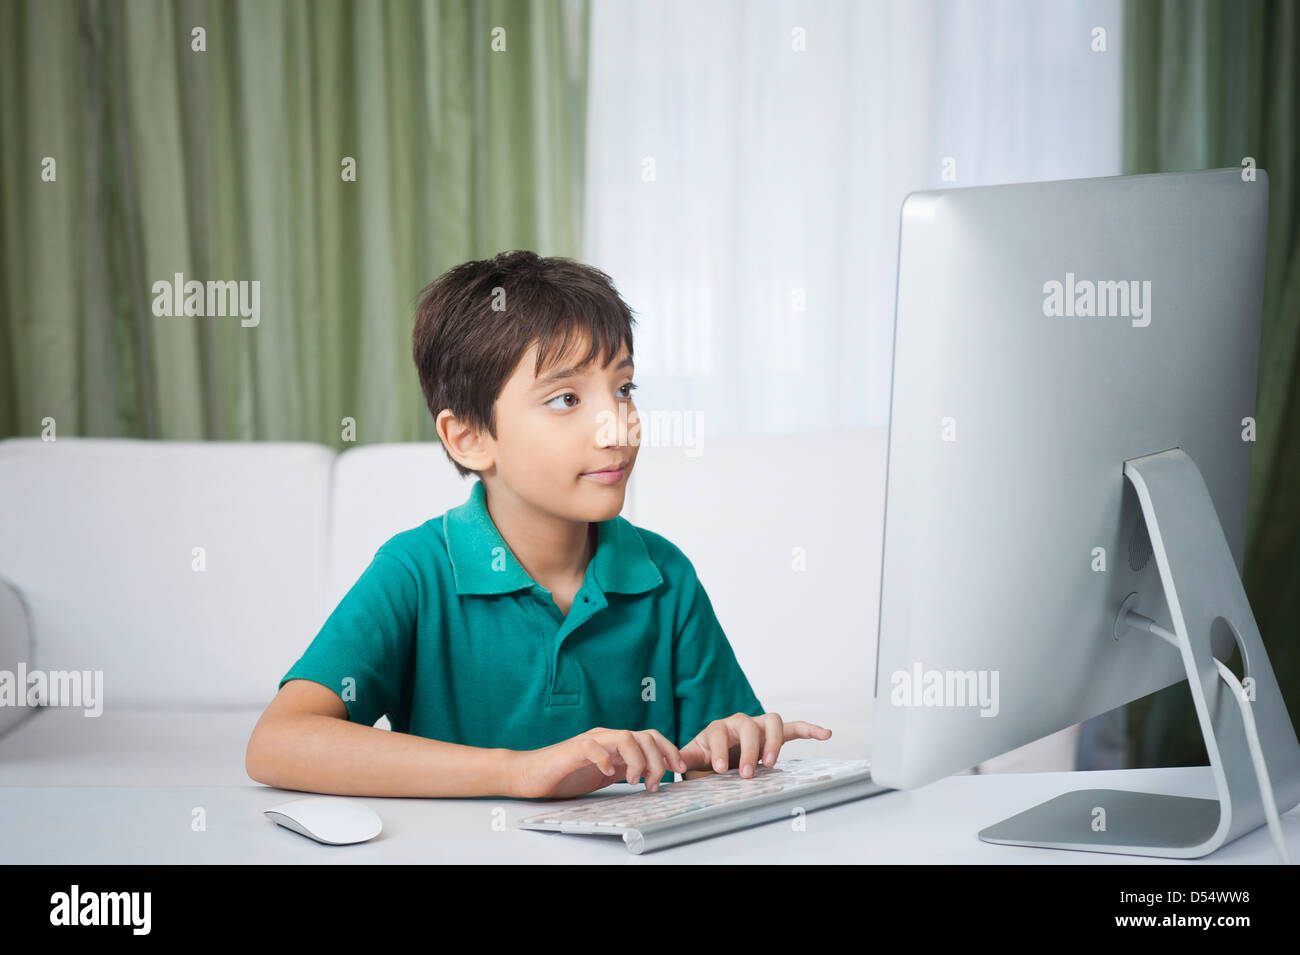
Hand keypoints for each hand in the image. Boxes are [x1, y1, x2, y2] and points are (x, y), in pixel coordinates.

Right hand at [508, 727, 688, 799]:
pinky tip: (609, 773)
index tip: (679, 770)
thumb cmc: (566, 775)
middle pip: (644, 736)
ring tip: (634, 781)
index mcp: (616, 743)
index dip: (669, 750)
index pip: (651, 736)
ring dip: (638, 761)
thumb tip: (654, 776)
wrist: (530, 774)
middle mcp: (606, 737)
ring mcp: (591, 741)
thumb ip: (626, 769)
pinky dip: (606, 759)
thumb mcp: (605, 773)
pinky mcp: (573, 749)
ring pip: (626, 737)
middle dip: (658, 760)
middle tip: (654, 784)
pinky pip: (595, 746)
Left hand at [678, 712, 830, 777]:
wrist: (721, 753)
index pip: (719, 732)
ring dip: (773, 741)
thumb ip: (686, 758)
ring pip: (771, 721)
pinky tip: (826, 734)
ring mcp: (758, 726)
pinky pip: (794, 727)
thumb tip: (670, 763)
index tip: (722, 769)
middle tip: (748, 773)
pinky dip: (810, 729)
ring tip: (771, 762)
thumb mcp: (695, 759)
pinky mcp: (775, 733)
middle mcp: (739, 722)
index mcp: (718, 728)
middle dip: (749, 750)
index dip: (720, 749)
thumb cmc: (709, 757)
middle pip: (748, 726)